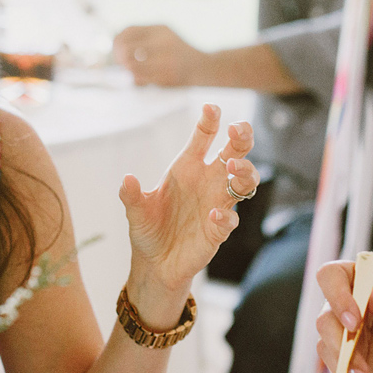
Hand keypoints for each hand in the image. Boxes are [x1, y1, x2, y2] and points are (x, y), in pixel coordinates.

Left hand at [114, 25, 204, 86]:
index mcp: (161, 30)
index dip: (118, 42)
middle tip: (122, 64)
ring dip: (128, 71)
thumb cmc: (179, 54)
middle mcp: (164, 42)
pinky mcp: (168, 76)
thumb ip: (144, 39)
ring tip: (131, 73)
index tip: (118, 51)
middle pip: (127, 48)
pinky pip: (142, 79)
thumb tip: (116, 48)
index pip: (129, 31)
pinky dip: (137, 80)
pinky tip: (142, 79)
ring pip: (132, 66)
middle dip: (120, 58)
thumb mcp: (165, 37)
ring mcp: (167, 60)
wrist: (204, 68)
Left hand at [119, 105, 256, 317]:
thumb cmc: (149, 229)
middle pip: (235, 153)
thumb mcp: (136, 211)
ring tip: (233, 167)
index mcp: (187, 168)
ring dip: (245, 172)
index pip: (204, 138)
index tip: (212, 108)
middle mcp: (207, 182)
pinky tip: (214, 215)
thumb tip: (128, 178)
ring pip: (245, 182)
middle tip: (238, 130)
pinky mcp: (218, 231)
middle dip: (242, 138)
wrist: (155, 263)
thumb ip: (132, 195)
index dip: (210, 122)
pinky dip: (225, 216)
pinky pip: (230, 220)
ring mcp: (216, 204)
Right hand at [314, 261, 372, 372]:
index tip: (354, 319)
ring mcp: (342, 330)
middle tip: (361, 364)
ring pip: (326, 347)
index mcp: (365, 282)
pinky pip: (338, 371)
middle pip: (324, 318)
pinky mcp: (343, 355)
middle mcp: (347, 303)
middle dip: (340, 343)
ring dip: (347, 369)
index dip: (336, 295)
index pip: (333, 276)